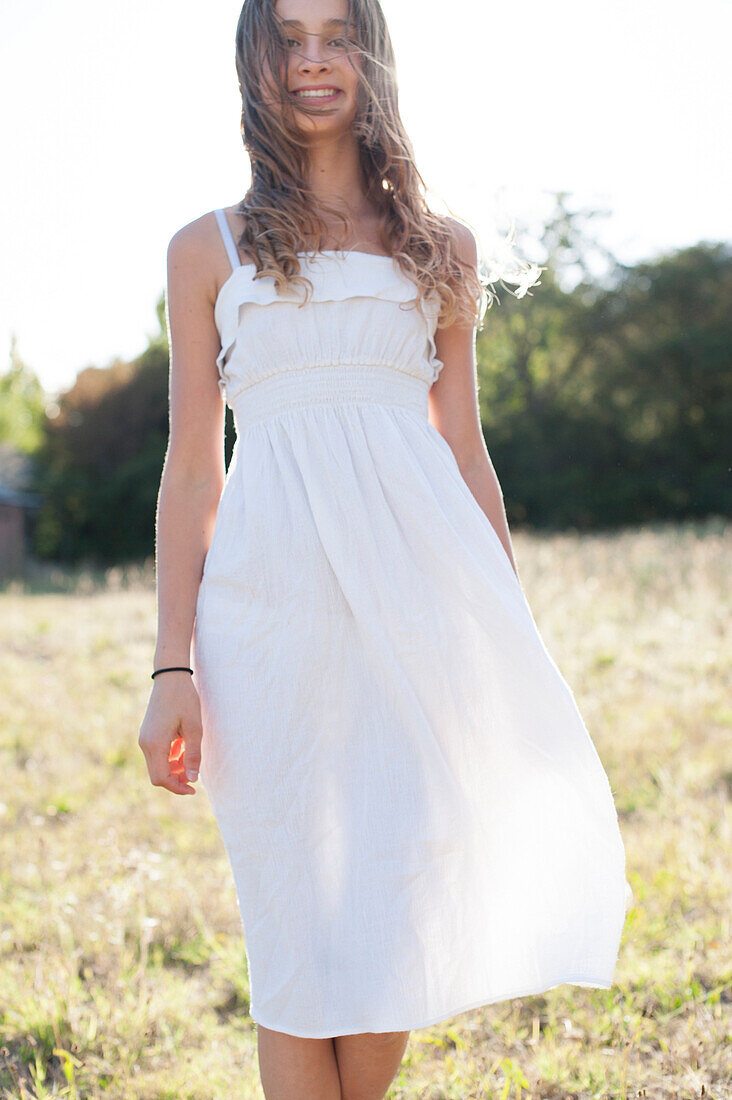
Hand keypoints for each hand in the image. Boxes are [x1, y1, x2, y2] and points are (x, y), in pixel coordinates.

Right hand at [138, 671, 202, 795]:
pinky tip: (184, 747)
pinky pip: (157, 754)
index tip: (194, 788)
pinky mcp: (148, 734)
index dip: (177, 788)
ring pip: (157, 765)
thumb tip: (192, 779)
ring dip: (174, 768)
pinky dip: (170, 757)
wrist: (170, 676)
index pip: (161, 778)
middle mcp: (145, 743)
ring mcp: (145, 738)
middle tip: (194, 777)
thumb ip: (193, 755)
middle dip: (175, 780)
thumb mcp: (194, 728)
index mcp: (155, 744)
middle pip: (157, 775)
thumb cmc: (184, 699)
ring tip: (191, 757)